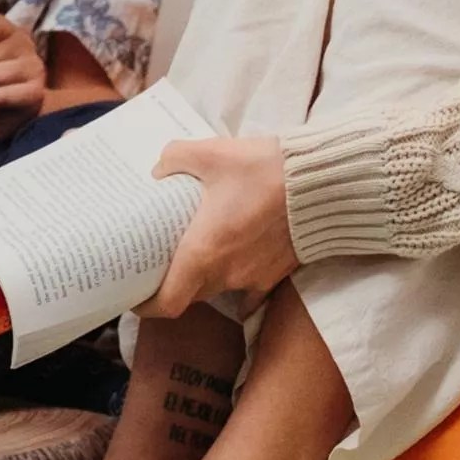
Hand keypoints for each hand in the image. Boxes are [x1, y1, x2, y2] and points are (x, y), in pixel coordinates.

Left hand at [144, 133, 297, 318]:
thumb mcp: (210, 153)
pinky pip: (251, 288)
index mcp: (203, 253)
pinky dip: (239, 281)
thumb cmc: (263, 170)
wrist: (324, 183)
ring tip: (196, 252)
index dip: (146, 306)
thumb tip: (159, 170)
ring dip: (204, 278)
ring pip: (218, 290)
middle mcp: (227, 274)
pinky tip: (235, 260)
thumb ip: (174, 158)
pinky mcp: (278, 272)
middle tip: (161, 262)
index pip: (167, 304)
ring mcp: (255, 278)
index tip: (135, 295)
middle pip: (190, 295)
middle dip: (173, 285)